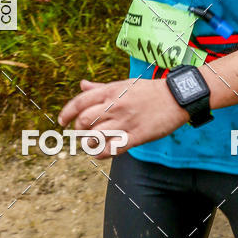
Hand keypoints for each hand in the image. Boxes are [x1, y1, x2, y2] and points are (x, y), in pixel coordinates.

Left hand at [58, 77, 189, 157]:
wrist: (176, 97)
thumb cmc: (148, 90)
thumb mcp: (124, 84)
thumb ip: (101, 87)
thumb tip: (82, 85)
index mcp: (111, 91)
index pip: (80, 102)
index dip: (67, 113)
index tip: (61, 122)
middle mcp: (115, 106)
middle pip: (84, 121)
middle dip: (78, 130)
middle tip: (82, 133)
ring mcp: (125, 121)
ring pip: (95, 136)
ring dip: (89, 143)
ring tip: (92, 144)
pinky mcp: (137, 136)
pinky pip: (112, 149)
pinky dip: (102, 153)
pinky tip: (102, 152)